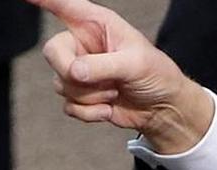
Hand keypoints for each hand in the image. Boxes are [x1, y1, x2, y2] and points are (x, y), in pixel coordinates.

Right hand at [28, 0, 214, 152]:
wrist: (163, 109)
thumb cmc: (156, 75)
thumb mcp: (136, 64)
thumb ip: (104, 65)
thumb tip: (74, 72)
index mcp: (97, 23)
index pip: (64, 5)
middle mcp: (83, 44)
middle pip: (52, 52)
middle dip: (73, 72)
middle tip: (104, 82)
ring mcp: (79, 70)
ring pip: (61, 83)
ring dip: (91, 95)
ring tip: (115, 91)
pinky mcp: (80, 95)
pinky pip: (68, 105)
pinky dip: (89, 112)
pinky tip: (108, 109)